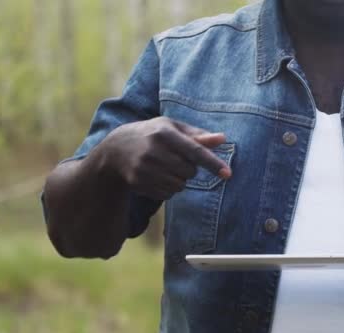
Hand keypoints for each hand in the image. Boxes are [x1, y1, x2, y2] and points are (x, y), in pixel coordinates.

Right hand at [95, 116, 231, 199]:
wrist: (115, 151)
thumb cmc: (152, 135)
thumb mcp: (172, 128)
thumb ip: (198, 135)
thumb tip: (223, 139)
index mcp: (164, 132)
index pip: (195, 151)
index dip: (213, 163)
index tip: (228, 174)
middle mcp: (153, 150)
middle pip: (190, 171)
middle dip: (189, 168)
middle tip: (175, 159)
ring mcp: (144, 168)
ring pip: (180, 185)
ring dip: (179, 179)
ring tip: (164, 166)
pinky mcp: (138, 183)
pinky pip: (168, 194)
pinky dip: (168, 188)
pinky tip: (156, 176)